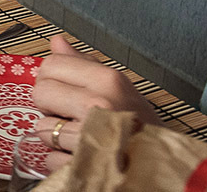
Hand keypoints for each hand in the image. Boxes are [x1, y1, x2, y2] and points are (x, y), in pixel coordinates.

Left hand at [31, 36, 160, 169]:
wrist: (166, 165)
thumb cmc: (141, 126)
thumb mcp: (119, 87)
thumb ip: (84, 64)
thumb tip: (57, 42)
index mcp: (108, 80)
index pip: (50, 65)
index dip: (50, 79)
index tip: (61, 90)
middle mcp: (100, 104)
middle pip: (40, 93)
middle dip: (48, 106)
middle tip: (68, 115)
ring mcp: (94, 135)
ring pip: (43, 128)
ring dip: (55, 137)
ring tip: (78, 137)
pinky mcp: (87, 165)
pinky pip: (51, 159)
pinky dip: (59, 162)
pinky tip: (78, 156)